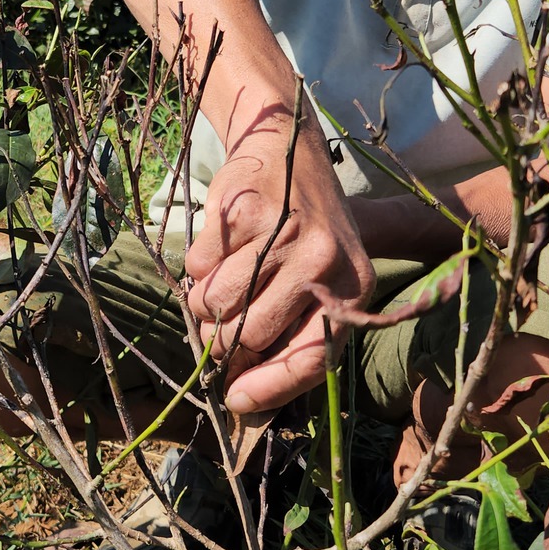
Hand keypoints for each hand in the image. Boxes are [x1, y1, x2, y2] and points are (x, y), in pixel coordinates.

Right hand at [183, 119, 372, 412]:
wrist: (287, 147)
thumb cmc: (304, 228)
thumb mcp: (321, 277)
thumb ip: (294, 334)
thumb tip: (244, 401)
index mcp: (352, 287)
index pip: (314, 358)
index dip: (269, 387)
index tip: (234, 400)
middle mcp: (322, 262)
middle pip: (253, 335)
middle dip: (224, 343)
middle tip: (219, 330)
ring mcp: (280, 235)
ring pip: (216, 305)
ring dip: (204, 305)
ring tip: (221, 283)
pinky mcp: (241, 212)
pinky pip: (197, 268)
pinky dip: (196, 269)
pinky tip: (218, 249)